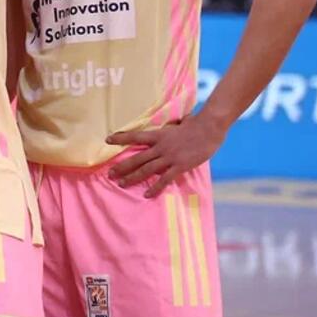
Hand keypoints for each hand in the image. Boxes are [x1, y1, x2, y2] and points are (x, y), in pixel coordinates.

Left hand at [106, 113, 226, 197]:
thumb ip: (171, 126)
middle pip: (137, 158)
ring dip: (133, 177)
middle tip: (109, 173)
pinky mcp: (180, 166)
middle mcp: (160, 146)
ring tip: (121, 184)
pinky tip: (147, 195)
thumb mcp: (177, 123)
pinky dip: (155, 188)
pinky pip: (165, 179)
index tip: (107, 140)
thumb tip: (173, 122)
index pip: (135, 136)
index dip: (121, 138)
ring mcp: (169, 157)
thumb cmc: (196, 124)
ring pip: (146, 169)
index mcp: (159, 134)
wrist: (209, 128)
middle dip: (122, 166)